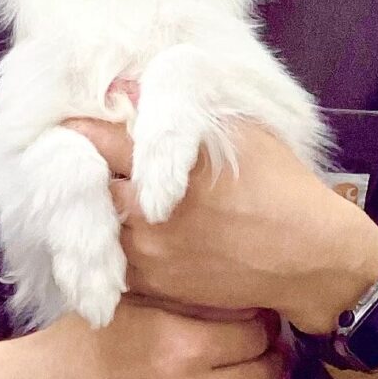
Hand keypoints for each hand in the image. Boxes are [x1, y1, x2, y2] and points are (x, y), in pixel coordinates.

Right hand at [0, 301, 290, 378]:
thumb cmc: (72, 351)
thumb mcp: (128, 307)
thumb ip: (183, 303)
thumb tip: (237, 302)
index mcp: (178, 345)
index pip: (254, 336)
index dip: (264, 329)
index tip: (263, 327)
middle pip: (261, 376)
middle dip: (273, 362)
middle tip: (271, 356)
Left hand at [66, 116, 377, 335]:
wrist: (307, 258)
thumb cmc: (281, 186)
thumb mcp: (241, 133)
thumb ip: (183, 115)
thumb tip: (128, 92)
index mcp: (165, 166)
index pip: (98, 142)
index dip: (81, 131)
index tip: (71, 125)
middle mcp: (146, 212)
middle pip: (87, 189)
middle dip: (82, 174)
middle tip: (75, 162)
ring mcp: (146, 254)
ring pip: (95, 229)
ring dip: (95, 212)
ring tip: (98, 199)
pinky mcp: (153, 286)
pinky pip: (112, 264)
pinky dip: (110, 247)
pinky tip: (124, 234)